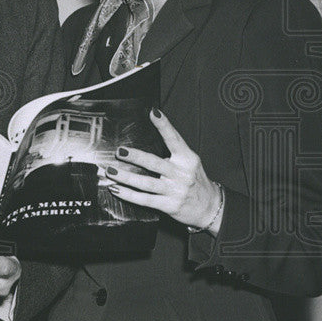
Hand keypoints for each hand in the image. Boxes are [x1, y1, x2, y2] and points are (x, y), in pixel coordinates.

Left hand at [106, 108, 221, 231]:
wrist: (210, 207)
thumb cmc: (195, 181)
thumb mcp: (190, 163)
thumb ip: (173, 153)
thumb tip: (148, 138)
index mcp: (187, 159)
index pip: (174, 139)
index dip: (164, 126)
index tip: (153, 113)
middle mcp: (181, 174)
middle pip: (154, 163)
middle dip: (135, 157)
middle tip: (120, 151)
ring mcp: (175, 190)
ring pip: (146, 183)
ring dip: (126, 177)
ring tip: (111, 171)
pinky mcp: (169, 205)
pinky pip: (144, 199)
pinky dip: (128, 195)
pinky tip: (116, 189)